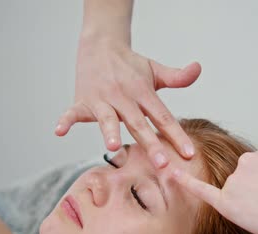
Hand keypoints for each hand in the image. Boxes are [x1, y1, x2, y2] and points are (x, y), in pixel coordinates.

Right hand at [56, 35, 201, 167]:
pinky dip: (65, 120)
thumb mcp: (156, 70)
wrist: (101, 45)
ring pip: (107, 118)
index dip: (177, 135)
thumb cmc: (131, 66)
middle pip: (138, 123)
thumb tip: (198, 68)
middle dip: (150, 144)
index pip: (163, 116)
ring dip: (108, 131)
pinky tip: (59, 131)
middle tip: (162, 164)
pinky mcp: (83, 100)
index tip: (189, 154)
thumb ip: (178, 77)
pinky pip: (72, 112)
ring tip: (112, 146)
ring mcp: (102, 99)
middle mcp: (123, 96)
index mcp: (143, 92)